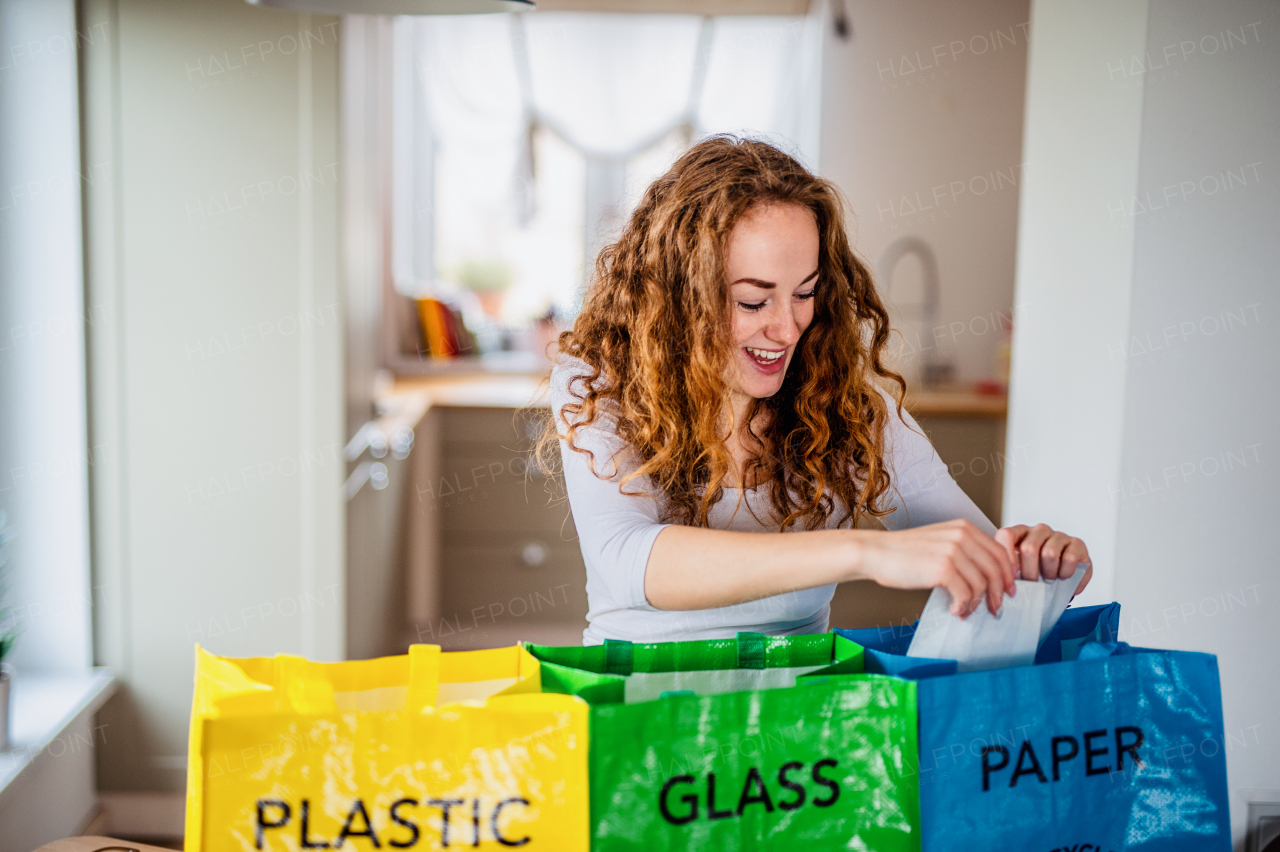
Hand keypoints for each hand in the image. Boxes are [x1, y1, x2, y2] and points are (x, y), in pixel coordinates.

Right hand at [857, 519, 1015, 617]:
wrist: (875, 552)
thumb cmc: (903, 552)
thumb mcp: (939, 541)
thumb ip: (963, 551)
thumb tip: (985, 576)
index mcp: (964, 528)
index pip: (999, 552)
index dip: (1007, 575)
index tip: (1007, 590)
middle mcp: (962, 536)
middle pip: (996, 569)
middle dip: (998, 593)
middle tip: (995, 609)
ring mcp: (953, 551)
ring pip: (982, 584)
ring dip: (977, 603)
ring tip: (966, 611)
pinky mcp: (942, 568)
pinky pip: (965, 594)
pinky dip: (963, 606)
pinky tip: (954, 610)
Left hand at [994, 524, 1091, 596]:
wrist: (1066, 575)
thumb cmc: (1039, 572)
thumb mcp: (1022, 570)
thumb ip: (1011, 571)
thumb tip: (1003, 585)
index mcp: (1020, 533)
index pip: (1006, 535)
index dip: (1007, 557)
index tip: (1011, 577)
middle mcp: (1039, 530)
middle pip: (1029, 547)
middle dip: (1030, 572)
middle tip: (1033, 584)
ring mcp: (1059, 535)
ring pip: (1050, 553)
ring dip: (1049, 573)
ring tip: (1049, 580)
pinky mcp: (1077, 543)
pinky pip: (1070, 558)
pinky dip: (1066, 573)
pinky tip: (1063, 577)